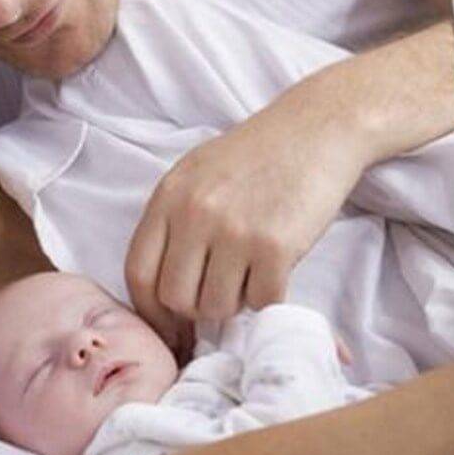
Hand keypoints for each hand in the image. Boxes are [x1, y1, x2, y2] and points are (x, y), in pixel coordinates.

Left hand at [126, 88, 373, 338]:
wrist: (316, 128)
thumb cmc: (256, 155)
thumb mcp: (195, 175)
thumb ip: (174, 223)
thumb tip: (164, 293)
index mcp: (168, 196)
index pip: (138, 273)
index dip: (150, 311)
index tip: (169, 326)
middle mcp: (194, 213)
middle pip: (175, 298)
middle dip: (197, 308)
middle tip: (220, 293)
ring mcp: (233, 230)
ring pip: (217, 307)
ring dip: (235, 302)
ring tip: (250, 271)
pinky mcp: (274, 246)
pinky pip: (261, 301)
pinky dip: (269, 297)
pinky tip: (276, 269)